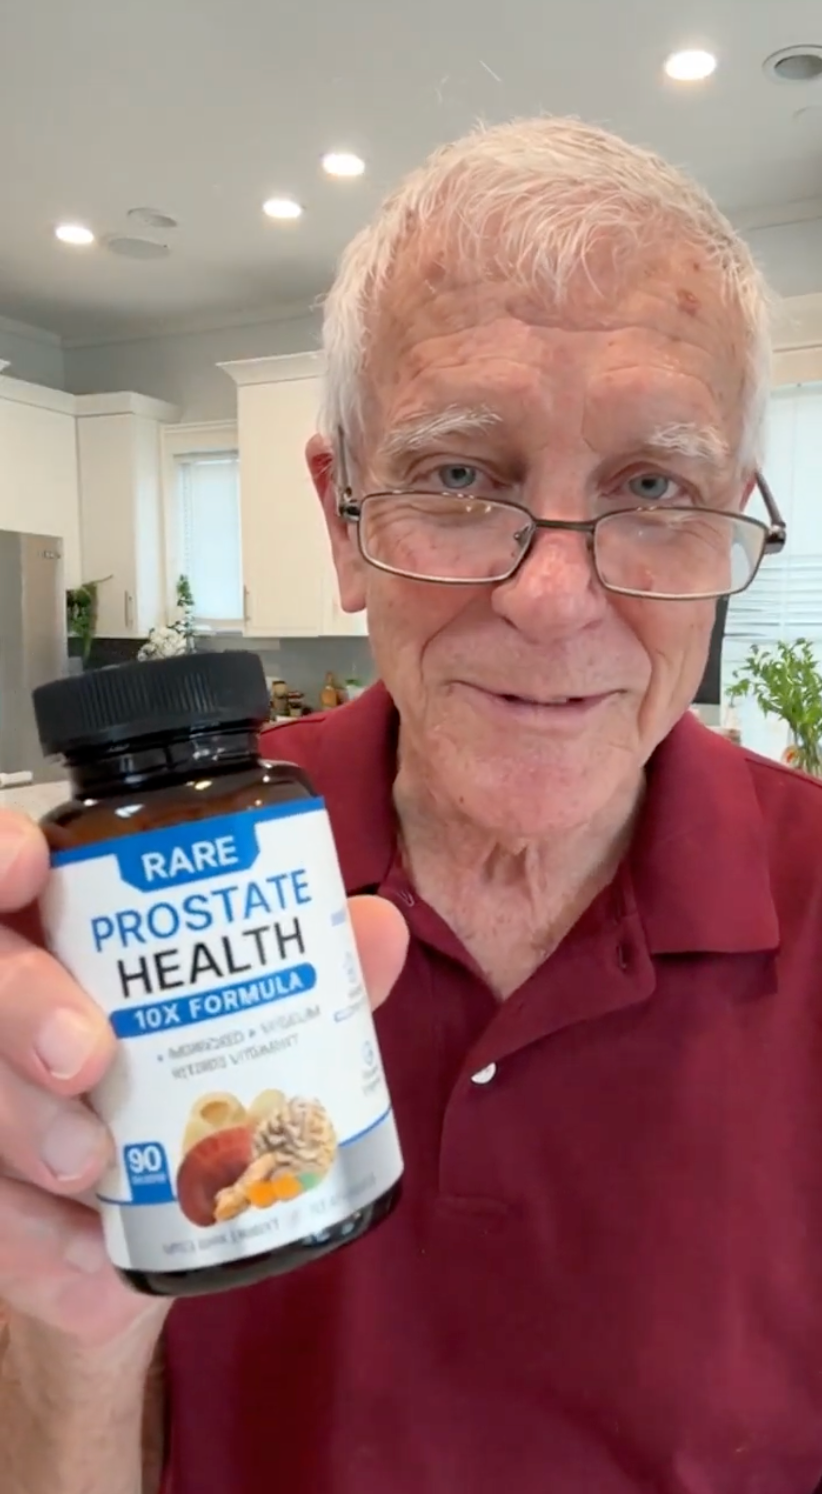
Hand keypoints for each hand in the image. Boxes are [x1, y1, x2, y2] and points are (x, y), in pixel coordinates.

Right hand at [0, 809, 408, 1349]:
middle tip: (86, 1057)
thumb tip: (377, 929)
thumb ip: (312, 981)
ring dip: (24, 1127)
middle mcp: (2, 1003)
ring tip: (93, 1170)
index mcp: (57, 933)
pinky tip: (94, 1263)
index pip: (1, 861)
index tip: (31, 867)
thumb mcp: (256, 1034)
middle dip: (21, 1003)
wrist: (135, 1240)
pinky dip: (37, 1243)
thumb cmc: (190, 1096)